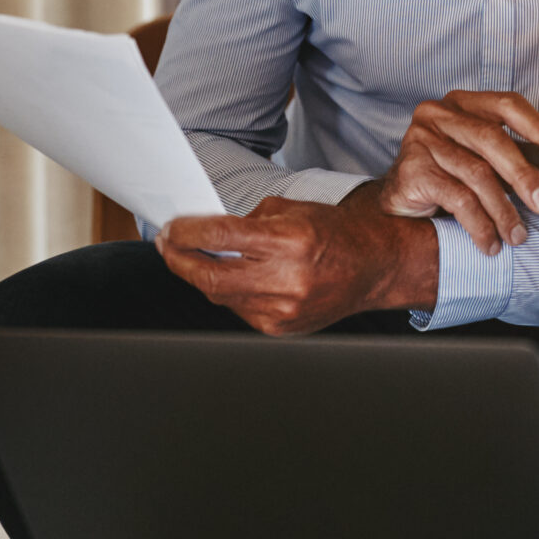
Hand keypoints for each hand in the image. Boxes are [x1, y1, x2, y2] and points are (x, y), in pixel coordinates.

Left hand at [156, 187, 436, 334]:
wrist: (371, 267)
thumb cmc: (332, 233)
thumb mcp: (291, 210)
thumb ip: (247, 221)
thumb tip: (206, 232)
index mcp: (290, 241)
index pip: (222, 237)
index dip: (186, 233)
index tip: (171, 228)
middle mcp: (286, 279)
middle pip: (211, 278)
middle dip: (179, 261)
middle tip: (167, 245)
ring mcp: (282, 309)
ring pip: (220, 297)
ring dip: (200, 277)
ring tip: (193, 257)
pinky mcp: (280, 328)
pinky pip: (238, 310)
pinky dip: (228, 293)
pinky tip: (229, 277)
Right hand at [375, 90, 538, 257]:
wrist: (397, 206)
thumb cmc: (447, 179)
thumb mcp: (485, 163)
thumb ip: (515, 158)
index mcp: (462, 104)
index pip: (507, 104)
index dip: (537, 126)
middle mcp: (439, 114)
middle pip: (492, 139)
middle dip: (524, 174)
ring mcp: (422, 139)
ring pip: (477, 173)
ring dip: (503, 210)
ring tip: (518, 236)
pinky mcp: (413, 169)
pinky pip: (457, 198)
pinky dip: (480, 225)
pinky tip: (490, 243)